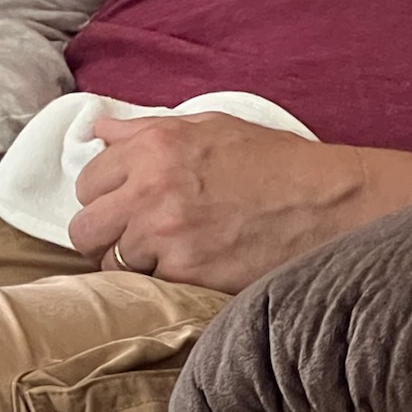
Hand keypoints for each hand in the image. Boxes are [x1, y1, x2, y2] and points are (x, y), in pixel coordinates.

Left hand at [67, 109, 411, 292]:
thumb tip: (99, 130)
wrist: (328, 204)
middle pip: (83, 226)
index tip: (125, 205)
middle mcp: (151, 184)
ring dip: (128, 263)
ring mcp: (165, 231)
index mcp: (156, 143)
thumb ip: (149, 129)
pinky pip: (142, 286)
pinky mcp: (184, 271)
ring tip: (164, 258)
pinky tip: (186, 272)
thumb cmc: (276, 163)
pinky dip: (158, 283)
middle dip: (104, 233)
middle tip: (135, 238)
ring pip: (106, 261)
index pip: (88, 179)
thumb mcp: (213, 126)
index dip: (106, 195)